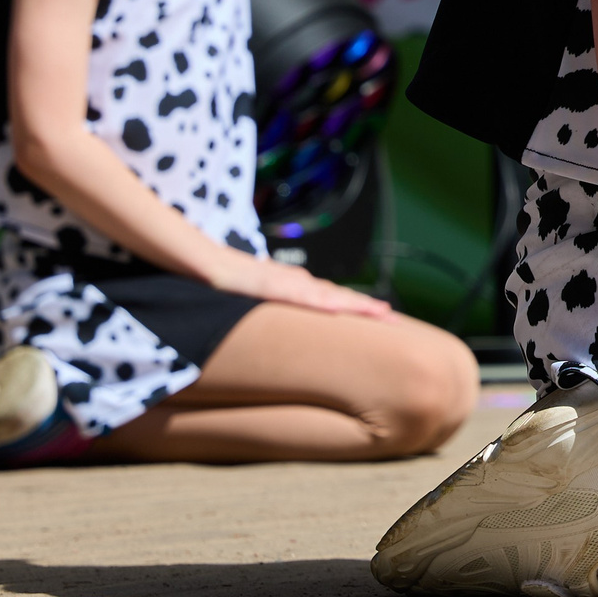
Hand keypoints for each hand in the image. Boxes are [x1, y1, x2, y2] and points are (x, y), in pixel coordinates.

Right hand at [207, 250, 393, 317]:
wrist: (201, 261)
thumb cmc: (226, 281)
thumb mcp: (255, 304)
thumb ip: (272, 313)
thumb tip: (284, 335)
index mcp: (295, 288)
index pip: (334, 300)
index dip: (358, 310)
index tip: (383, 320)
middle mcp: (297, 282)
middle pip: (339, 297)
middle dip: (368, 309)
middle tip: (396, 321)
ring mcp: (285, 282)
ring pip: (328, 295)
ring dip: (355, 305)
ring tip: (382, 314)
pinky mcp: (268, 284)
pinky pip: (298, 295)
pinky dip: (319, 302)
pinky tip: (336, 308)